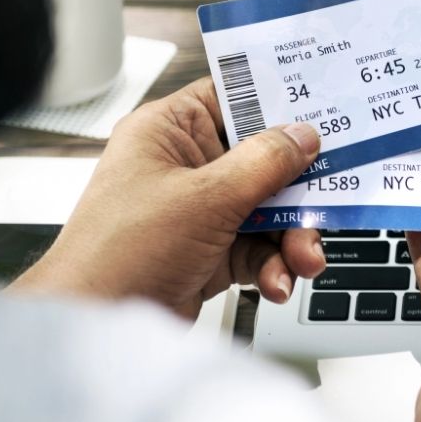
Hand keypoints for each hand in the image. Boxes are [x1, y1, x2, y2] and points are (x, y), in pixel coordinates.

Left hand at [11, 78, 326, 319]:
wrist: (95, 324)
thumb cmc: (122, 252)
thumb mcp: (206, 198)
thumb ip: (264, 163)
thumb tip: (304, 135)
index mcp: (169, 132)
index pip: (234, 97)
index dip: (279, 104)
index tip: (325, 112)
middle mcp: (184, 166)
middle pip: (263, 160)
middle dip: (297, 192)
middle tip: (324, 205)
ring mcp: (197, 211)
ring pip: (268, 210)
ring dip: (291, 237)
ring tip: (302, 260)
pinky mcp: (208, 251)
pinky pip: (258, 249)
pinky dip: (274, 266)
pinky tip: (276, 282)